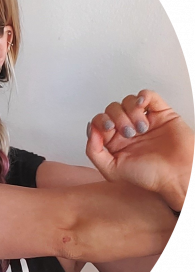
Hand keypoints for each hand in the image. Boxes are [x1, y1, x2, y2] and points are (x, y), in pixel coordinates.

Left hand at [86, 89, 193, 210]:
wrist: (179, 175)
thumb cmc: (150, 176)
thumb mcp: (112, 170)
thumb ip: (94, 152)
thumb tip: (91, 129)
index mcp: (115, 141)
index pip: (99, 121)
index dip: (101, 121)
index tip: (110, 130)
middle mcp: (128, 129)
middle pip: (112, 109)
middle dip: (117, 118)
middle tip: (129, 133)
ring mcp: (144, 120)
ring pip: (128, 101)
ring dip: (131, 112)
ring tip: (142, 128)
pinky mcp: (162, 113)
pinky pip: (149, 95)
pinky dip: (143, 96)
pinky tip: (143, 106)